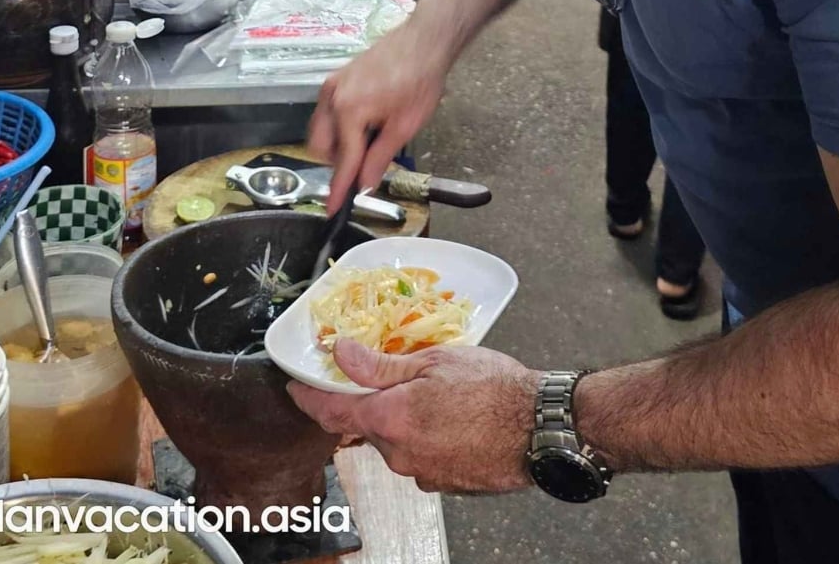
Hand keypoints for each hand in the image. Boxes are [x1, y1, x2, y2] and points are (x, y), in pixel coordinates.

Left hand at [288, 339, 539, 493]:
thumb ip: (381, 364)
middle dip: (375, 403)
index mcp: (390, 418)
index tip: (297, 385)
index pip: (331, 411)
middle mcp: (399, 453)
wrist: (541, 428)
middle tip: (400, 376)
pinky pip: (421, 456)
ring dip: (405, 420)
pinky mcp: (443, 484)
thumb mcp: (435, 361)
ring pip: (396, 442)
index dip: (308, 396)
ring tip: (440, 397)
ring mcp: (421, 473)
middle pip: (367, 426)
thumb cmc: (495, 389)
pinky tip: (454, 419)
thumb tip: (341, 354)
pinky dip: (427, 437)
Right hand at [308, 20, 451, 211]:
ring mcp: (331, 86)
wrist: (423, 42)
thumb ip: (380, 158)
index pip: (342, 161)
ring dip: (338, 145)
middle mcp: (331, 98)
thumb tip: (364, 185)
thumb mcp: (405, 127)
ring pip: (321, 130)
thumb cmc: (420, 81)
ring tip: (370, 140)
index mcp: (348, 111)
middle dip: (339, 162)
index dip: (339, 189)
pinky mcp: (336, 79)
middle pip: (321, 147)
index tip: (332, 209)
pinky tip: (366, 123)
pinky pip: (327, 113)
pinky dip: (340, 126)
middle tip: (366, 164)